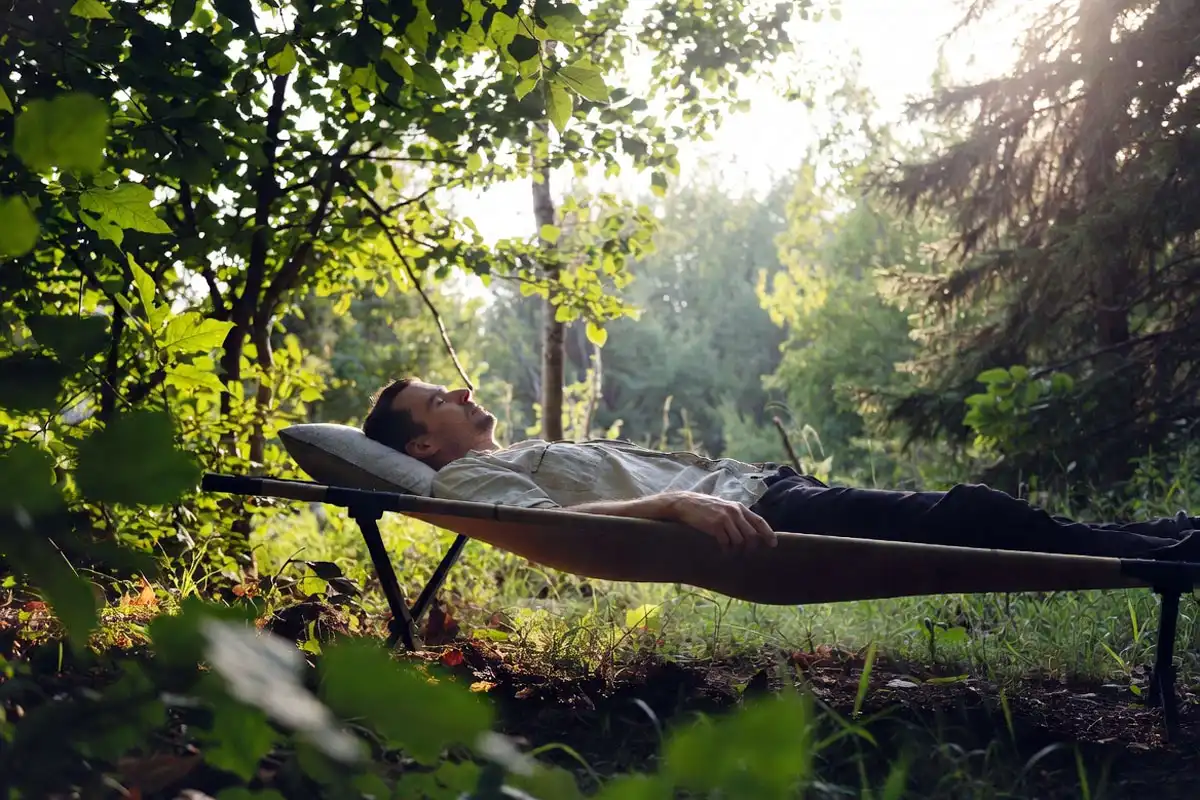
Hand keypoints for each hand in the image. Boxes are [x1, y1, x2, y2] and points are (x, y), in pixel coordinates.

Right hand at [659, 492, 776, 551]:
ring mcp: (725, 519)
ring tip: (731, 551)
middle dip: (751, 547)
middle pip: (751, 535)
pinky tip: (722, 550)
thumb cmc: (705, 507)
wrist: (685, 503)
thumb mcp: (724, 507)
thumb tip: (751, 531)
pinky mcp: (714, 526)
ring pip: (740, 541)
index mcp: (739, 507)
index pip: (759, 521)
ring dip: (736, 550)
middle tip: (746, 553)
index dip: (768, 534)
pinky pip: (726, 543)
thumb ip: (737, 516)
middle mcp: (734, 512)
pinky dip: (726, 550)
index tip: (773, 544)